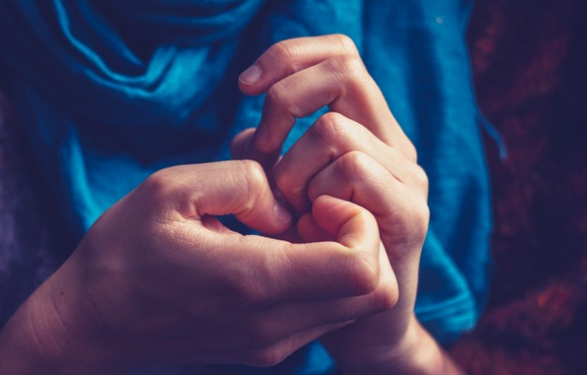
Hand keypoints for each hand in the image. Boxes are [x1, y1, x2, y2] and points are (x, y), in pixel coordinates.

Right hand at [0, 160, 397, 373]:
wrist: (91, 323)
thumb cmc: (122, 251)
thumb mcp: (170, 188)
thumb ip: (242, 179)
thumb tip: (283, 204)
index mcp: (254, 280)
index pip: (362, 268)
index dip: (358, 222)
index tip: (316, 198)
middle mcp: (273, 324)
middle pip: (371, 291)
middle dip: (360, 239)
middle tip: (310, 209)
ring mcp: (272, 344)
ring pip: (354, 306)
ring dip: (342, 260)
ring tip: (290, 229)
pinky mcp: (265, 349)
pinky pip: (323, 315)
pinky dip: (320, 280)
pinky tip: (275, 252)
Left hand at [233, 35, 460, 372]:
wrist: (357, 322)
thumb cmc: (309, 252)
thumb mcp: (281, 192)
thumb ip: (268, 155)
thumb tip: (250, 136)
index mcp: (367, 130)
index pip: (339, 53)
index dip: (289, 56)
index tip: (245, 87)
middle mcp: (393, 144)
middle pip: (343, 72)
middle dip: (284, 106)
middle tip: (264, 152)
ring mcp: (405, 177)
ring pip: (336, 130)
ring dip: (293, 169)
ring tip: (291, 210)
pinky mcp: (409, 214)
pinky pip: (353, 171)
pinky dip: (316, 195)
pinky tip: (310, 226)